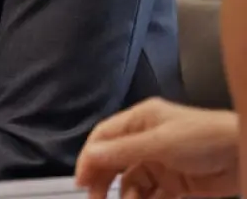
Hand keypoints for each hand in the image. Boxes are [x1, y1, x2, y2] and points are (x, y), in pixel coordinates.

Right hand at [74, 97, 237, 198]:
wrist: (244, 154)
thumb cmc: (205, 137)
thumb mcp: (161, 142)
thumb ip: (124, 150)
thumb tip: (91, 154)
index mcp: (140, 121)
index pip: (104, 137)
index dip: (90, 157)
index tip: (81, 180)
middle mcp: (146, 140)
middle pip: (115, 161)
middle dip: (104, 180)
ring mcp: (161, 162)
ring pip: (132, 181)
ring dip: (127, 195)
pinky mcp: (176, 183)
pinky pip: (152, 195)